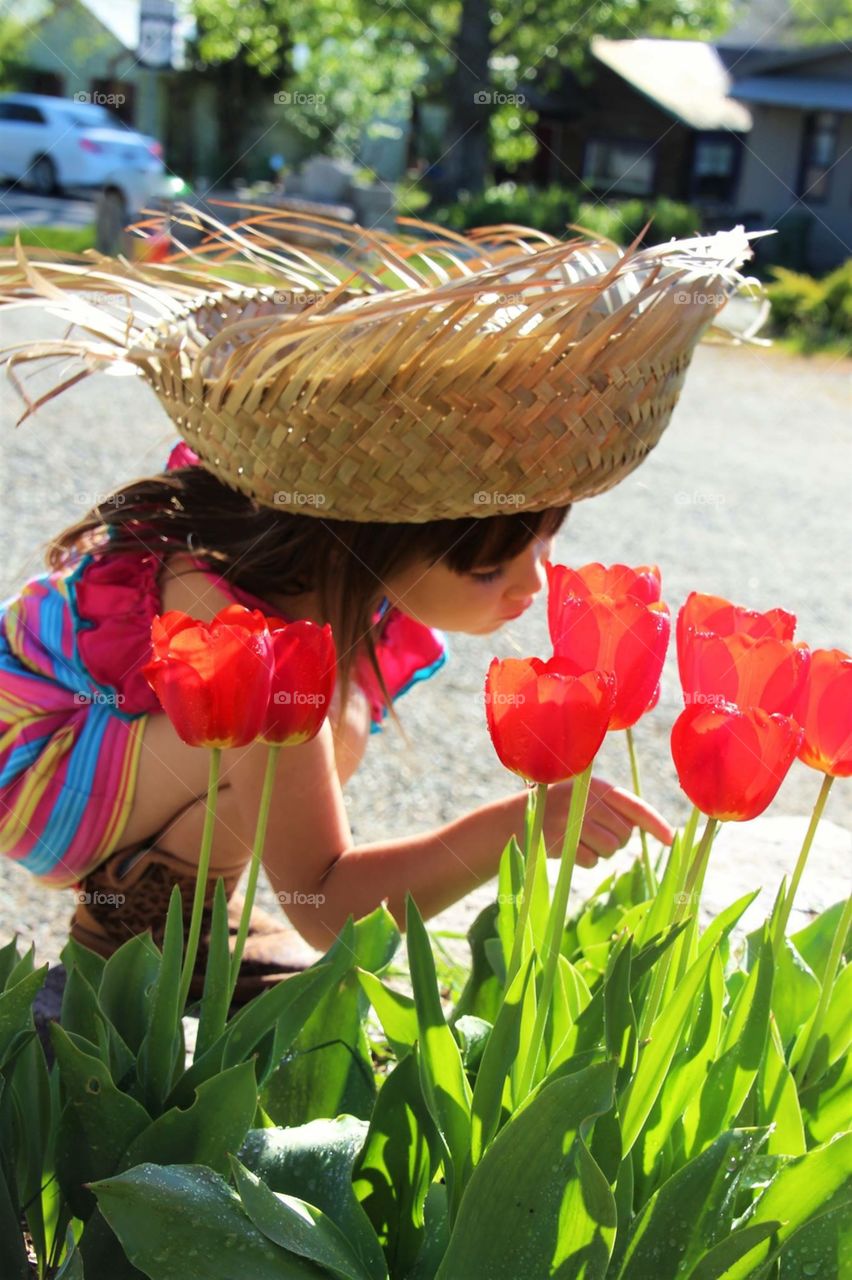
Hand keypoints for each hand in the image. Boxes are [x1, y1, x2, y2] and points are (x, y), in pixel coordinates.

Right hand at [539, 776, 675, 868]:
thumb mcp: (584, 798)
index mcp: (596, 786)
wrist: (513, 819)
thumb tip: (644, 831)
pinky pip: (592, 861)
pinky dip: (584, 860)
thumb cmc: (558, 809)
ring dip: (600, 851)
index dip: (655, 824)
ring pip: (610, 849)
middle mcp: (587, 800)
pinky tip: (569, 848)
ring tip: (581, 839)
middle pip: (624, 834)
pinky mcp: (563, 841)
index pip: (634, 806)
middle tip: (593, 832)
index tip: (671, 840)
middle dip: (616, 840)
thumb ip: (613, 808)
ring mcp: (574, 821)